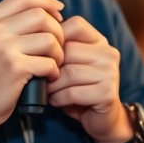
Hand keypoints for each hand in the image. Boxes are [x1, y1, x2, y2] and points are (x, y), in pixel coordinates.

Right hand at [0, 0, 64, 142]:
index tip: (58, 14)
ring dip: (59, 53)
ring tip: (53, 63)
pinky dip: (54, 71)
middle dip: (57, 30)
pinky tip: (47, 77)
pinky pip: (49, 62)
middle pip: (41, 15)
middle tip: (57, 47)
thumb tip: (42, 12)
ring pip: (49, 38)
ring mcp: (3, 47)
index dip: (47, 1)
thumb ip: (7, 25)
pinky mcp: (15, 68)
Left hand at [47, 16, 132, 142]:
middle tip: (41, 75)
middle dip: (50, 65)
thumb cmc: (78, 86)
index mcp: (99, 40)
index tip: (45, 53)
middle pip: (68, 49)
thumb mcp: (70, 62)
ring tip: (47, 90)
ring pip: (69, 72)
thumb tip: (33, 34)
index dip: (55, 37)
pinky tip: (56, 100)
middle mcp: (108, 53)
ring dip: (52, 84)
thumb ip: (59, 46)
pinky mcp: (107, 94)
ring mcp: (110, 73)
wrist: (101, 118)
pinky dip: (59, 98)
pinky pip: (73, 92)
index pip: (75, 24)